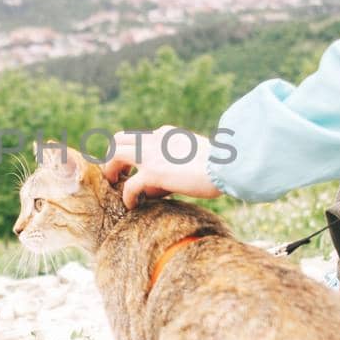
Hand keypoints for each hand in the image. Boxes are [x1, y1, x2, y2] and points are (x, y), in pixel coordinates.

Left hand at [100, 126, 222, 208]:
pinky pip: (129, 186)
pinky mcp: (154, 173)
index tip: (135, 170)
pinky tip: (132, 206)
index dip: (133, 154)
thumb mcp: (195, 156)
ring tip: (116, 186)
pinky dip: (127, 197)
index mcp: (166, 134)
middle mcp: (156, 139)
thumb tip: (163, 184)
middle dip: (112, 157)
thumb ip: (177, 162)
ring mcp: (152, 154)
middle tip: (117, 175)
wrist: (228, 167)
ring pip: (114, 154)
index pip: (139, 138)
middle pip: (118, 139)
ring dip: (111, 171)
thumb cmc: (220, 166)